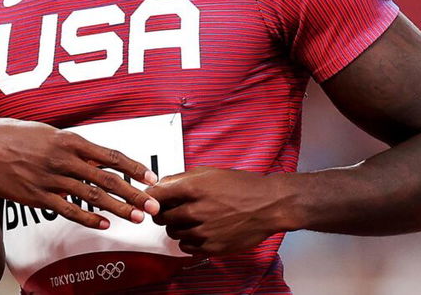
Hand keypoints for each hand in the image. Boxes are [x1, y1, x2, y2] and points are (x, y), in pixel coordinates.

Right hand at [0, 118, 160, 229]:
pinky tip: (104, 224)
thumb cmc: (13, 135)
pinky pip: (68, 209)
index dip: (134, 168)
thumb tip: (95, 157)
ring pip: (92, 196)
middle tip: (154, 205)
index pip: (110, 155)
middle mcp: (63, 159)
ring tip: (137, 218)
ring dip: (118, 208)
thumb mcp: (47, 132)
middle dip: (134, 193)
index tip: (152, 179)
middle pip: (107, 178)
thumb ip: (72, 145)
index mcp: (68, 139)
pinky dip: (88, 218)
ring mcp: (50, 179)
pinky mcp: (37, 196)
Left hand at [149, 168, 295, 254]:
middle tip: (173, 210)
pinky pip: (186, 247)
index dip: (151, 198)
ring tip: (191, 219)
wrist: (269, 205)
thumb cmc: (243, 187)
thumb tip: (162, 184)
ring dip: (177, 227)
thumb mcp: (210, 172)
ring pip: (172, 233)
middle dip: (164, 212)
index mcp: (193, 188)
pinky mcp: (211, 247)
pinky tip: (198, 231)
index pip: (156, 195)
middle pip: (161, 217)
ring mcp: (203, 231)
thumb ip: (182, 178)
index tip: (152, 200)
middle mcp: (196, 210)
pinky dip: (188, 240)